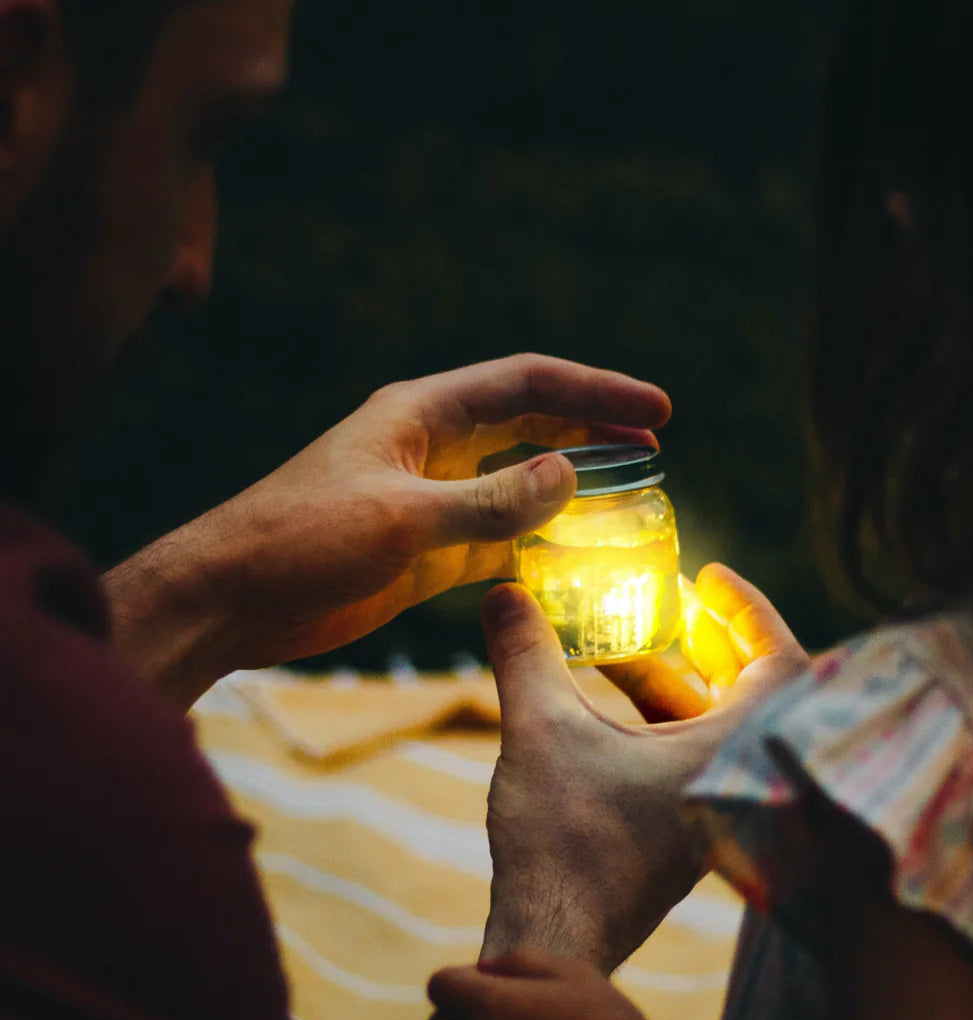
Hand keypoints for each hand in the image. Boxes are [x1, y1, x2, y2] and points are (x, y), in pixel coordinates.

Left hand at [104, 354, 668, 705]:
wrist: (234, 598)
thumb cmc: (300, 540)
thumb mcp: (401, 518)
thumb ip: (489, 501)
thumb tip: (568, 476)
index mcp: (424, 414)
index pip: (528, 385)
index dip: (596, 391)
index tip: (655, 410)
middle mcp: (435, 447)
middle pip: (531, 424)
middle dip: (593, 428)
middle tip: (655, 441)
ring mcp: (434, 498)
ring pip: (520, 480)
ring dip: (571, 484)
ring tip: (631, 491)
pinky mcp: (428, 549)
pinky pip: (501, 535)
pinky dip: (540, 539)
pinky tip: (576, 550)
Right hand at [480, 563, 807, 972]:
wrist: (553, 942)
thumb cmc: (562, 843)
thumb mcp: (540, 730)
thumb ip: (525, 654)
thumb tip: (502, 590)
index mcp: (729, 755)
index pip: (780, 663)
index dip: (749, 610)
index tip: (709, 575)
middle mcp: (734, 781)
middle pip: (748, 688)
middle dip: (709, 636)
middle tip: (673, 598)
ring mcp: (709, 808)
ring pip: (710, 723)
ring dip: (673, 675)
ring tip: (623, 634)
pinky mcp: (682, 828)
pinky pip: (687, 752)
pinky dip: (658, 715)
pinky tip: (605, 690)